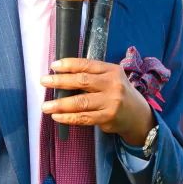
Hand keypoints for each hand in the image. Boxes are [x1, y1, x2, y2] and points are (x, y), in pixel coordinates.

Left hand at [40, 58, 154, 146]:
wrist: (138, 115)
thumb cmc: (118, 93)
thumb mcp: (111, 78)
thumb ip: (92, 75)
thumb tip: (62, 76)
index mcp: (112, 70)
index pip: (87, 65)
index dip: (69, 64)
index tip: (53, 66)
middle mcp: (112, 84)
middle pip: (82, 81)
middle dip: (60, 81)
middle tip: (44, 81)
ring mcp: (111, 102)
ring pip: (81, 102)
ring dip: (60, 104)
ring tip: (45, 106)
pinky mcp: (108, 117)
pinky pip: (84, 118)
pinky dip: (68, 118)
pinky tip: (57, 116)